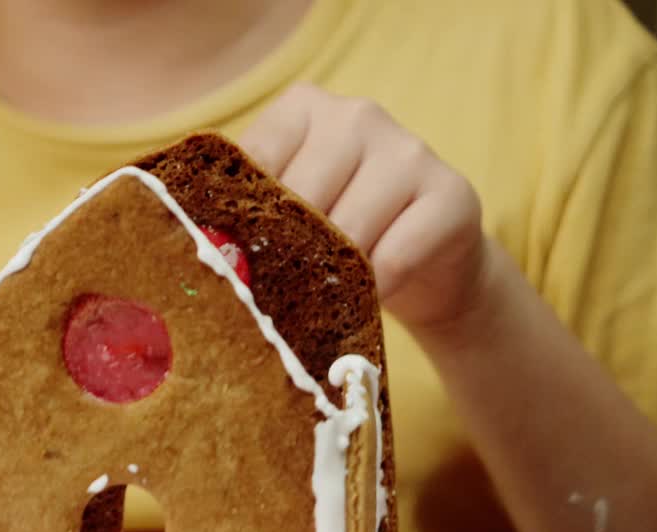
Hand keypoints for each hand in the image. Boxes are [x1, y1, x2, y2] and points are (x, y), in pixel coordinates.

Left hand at [240, 83, 491, 332]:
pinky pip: (393, 256)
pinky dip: (374, 290)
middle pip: (300, 198)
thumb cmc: (338, 237)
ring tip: (323, 299)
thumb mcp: (290, 214)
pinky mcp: (451, 194)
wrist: (429, 267)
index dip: (242, 222)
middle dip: (286, 256)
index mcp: (305, 108)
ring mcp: (410, 149)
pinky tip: (368, 298)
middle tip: (278, 294)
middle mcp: (358, 116)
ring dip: (330, 278)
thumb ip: (251, 213)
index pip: (255, 163)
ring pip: (347, 230)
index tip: (237, 260)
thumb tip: (205, 252)